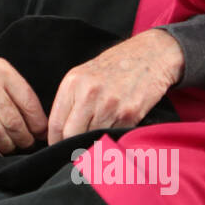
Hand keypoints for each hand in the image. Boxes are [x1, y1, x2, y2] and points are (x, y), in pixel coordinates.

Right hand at [0, 51, 46, 154]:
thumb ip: (13, 91)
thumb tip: (38, 124)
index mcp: (1, 70)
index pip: (30, 102)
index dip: (39, 124)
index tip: (40, 134)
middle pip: (15, 122)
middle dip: (24, 139)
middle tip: (24, 144)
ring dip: (7, 146)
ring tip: (8, 146)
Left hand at [47, 29, 183, 144]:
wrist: (150, 55)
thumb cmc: (115, 65)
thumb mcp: (84, 74)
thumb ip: (70, 100)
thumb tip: (58, 131)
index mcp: (73, 83)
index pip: (55, 123)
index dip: (54, 140)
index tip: (57, 146)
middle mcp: (89, 93)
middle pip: (71, 134)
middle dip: (71, 145)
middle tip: (75, 148)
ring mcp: (110, 105)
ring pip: (91, 138)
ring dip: (92, 142)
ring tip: (96, 135)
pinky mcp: (129, 114)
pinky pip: (113, 135)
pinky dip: (111, 137)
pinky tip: (113, 127)